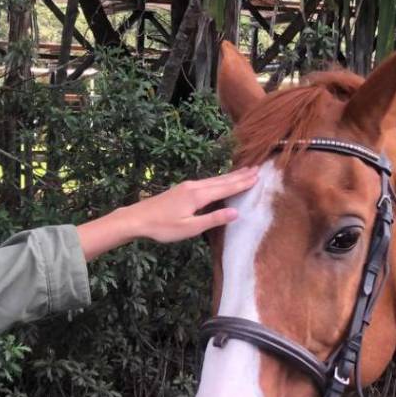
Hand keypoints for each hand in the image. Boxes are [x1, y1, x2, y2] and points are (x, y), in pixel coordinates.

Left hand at [76, 167, 259, 259]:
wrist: (137, 219)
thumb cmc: (162, 227)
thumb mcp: (190, 228)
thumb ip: (213, 219)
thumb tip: (236, 213)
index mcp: (198, 195)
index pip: (226, 188)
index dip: (242, 183)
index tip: (258, 176)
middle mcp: (194, 186)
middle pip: (222, 180)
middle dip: (240, 175)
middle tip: (257, 169)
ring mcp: (187, 186)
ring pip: (214, 179)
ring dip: (230, 176)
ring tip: (244, 171)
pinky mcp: (182, 189)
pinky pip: (206, 181)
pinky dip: (219, 180)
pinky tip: (220, 181)